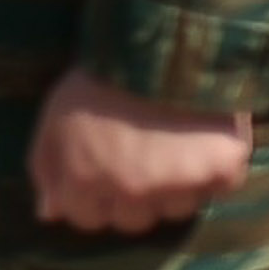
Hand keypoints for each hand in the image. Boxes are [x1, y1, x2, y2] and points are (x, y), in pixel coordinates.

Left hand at [31, 68, 252, 232]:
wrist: (161, 48)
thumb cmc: (98, 81)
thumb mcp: (54, 118)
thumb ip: (46, 167)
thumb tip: (48, 213)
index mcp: (85, 181)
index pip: (87, 219)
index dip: (94, 198)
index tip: (103, 172)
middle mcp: (131, 193)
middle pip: (133, 221)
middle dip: (133, 196)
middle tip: (140, 158)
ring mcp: (178, 186)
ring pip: (177, 209)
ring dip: (174, 187)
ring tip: (172, 145)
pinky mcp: (221, 172)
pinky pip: (219, 188)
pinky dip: (215, 171)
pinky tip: (203, 142)